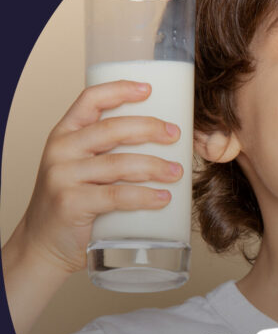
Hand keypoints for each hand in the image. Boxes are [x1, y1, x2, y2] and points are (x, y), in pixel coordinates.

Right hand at [17, 79, 182, 275]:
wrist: (45, 244)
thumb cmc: (74, 203)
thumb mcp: (82, 168)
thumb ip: (107, 152)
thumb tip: (161, 140)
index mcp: (64, 134)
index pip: (90, 100)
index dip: (120, 90)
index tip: (148, 89)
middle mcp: (61, 150)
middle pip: (111, 129)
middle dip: (149, 128)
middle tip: (176, 134)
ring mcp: (63, 177)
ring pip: (118, 163)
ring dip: (154, 166)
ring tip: (176, 172)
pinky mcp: (72, 203)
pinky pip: (116, 196)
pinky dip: (144, 197)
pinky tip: (163, 198)